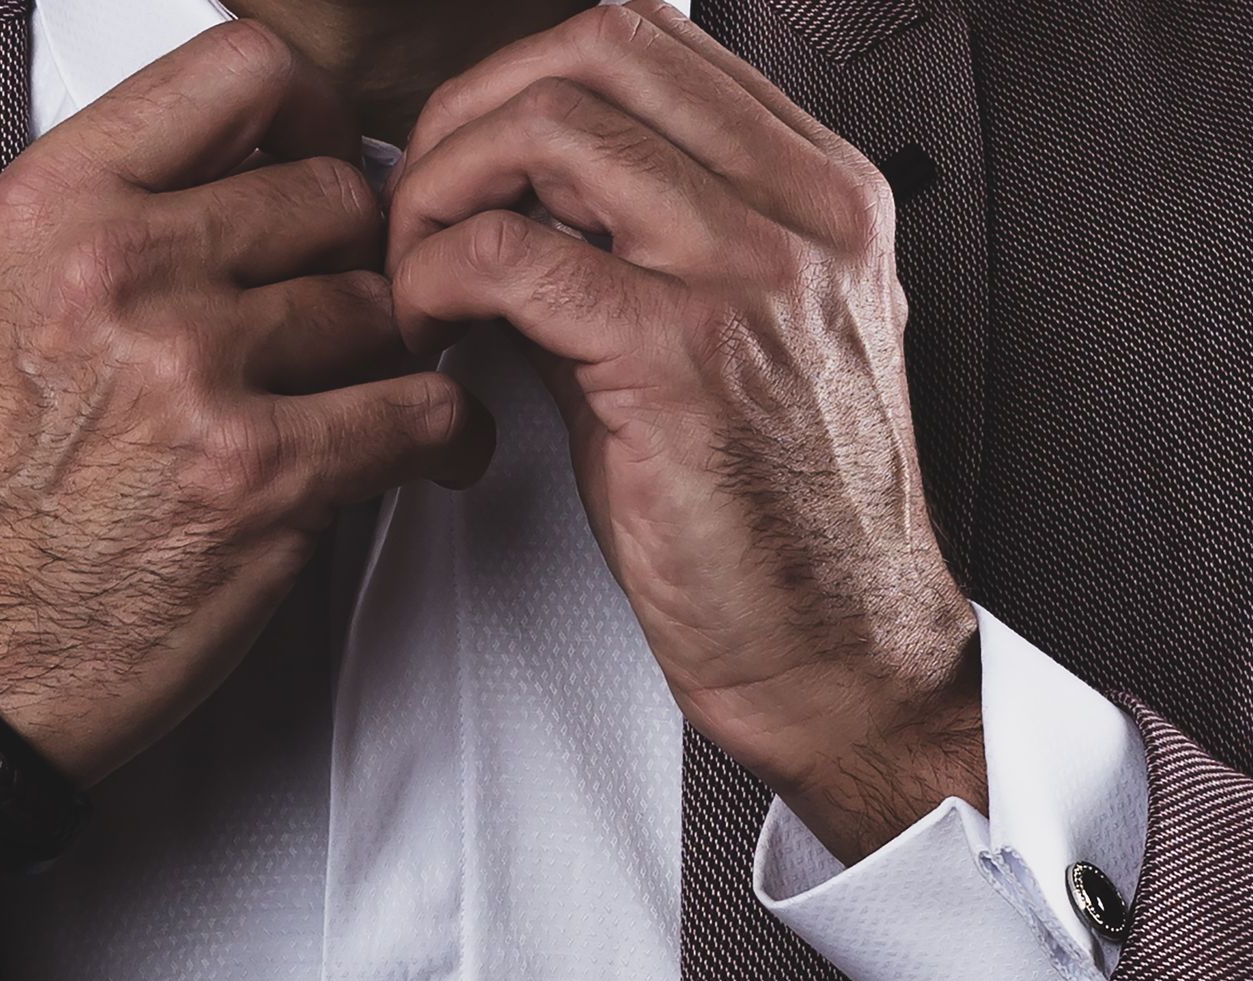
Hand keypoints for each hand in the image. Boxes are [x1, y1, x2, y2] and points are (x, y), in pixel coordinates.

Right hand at [0, 21, 493, 932]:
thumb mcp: (11, 300)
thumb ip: (132, 214)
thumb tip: (276, 168)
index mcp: (56, 204)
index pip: (245, 70)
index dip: (316, 115)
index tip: (328, 164)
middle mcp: (123, 268)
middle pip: (336, 194)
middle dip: (362, 255)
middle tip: (357, 310)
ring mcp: (192, 371)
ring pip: (383, 306)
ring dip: (399, 354)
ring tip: (377, 396)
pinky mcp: (260, 476)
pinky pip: (424, 412)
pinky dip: (452, 437)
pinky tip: (436, 453)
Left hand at [386, 0, 981, 863]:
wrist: (836, 648)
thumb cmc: (773, 515)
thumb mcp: (725, 341)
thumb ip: (629, 247)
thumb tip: (495, 198)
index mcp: (822, 190)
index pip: (649, 41)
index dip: (523, 81)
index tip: (467, 162)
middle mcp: (803, 210)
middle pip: (595, 46)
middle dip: (470, 112)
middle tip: (420, 205)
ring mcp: (752, 274)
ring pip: (548, 126)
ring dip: (441, 188)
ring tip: (416, 274)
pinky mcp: (684, 358)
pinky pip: (512, 253)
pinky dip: (436, 275)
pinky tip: (430, 330)